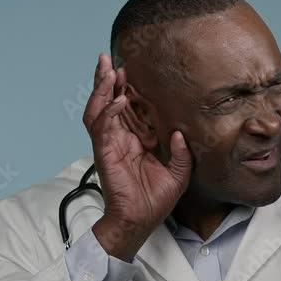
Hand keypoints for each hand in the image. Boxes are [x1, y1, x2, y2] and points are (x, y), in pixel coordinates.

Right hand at [82, 53, 192, 260]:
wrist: (140, 221)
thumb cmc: (156, 200)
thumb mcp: (179, 173)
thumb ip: (181, 153)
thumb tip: (182, 133)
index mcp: (135, 140)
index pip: (127, 108)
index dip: (125, 88)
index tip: (129, 68)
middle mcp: (119, 139)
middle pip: (107, 102)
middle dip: (106, 80)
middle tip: (107, 59)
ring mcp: (109, 145)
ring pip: (98, 110)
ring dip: (101, 90)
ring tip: (106, 70)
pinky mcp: (105, 153)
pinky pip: (102, 128)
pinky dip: (108, 112)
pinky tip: (117, 100)